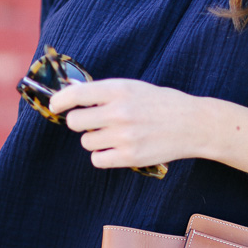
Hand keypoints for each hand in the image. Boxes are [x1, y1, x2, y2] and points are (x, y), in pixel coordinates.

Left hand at [49, 79, 201, 169]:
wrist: (193, 124)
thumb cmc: (162, 104)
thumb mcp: (134, 88)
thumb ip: (106, 93)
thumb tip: (73, 98)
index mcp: (119, 89)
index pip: (76, 95)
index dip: (60, 101)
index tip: (55, 106)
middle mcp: (119, 112)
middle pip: (75, 122)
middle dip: (80, 123)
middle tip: (92, 123)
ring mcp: (124, 136)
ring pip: (86, 143)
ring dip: (94, 140)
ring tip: (113, 136)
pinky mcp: (130, 157)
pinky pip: (98, 160)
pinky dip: (102, 156)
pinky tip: (115, 149)